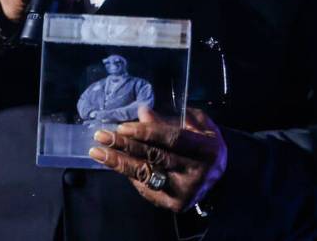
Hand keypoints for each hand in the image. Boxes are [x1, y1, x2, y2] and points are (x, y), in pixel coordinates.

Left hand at [89, 106, 226, 212]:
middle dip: (124, 146)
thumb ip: (170, 119)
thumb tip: (143, 112)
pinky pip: (145, 187)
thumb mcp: (195, 125)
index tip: (122, 127)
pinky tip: (114, 163)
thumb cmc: (204, 144)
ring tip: (97, 152)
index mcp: (206, 150)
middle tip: (101, 136)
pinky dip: (128, 174)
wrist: (218, 176)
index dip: (146, 132)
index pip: (171, 139)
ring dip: (118, 163)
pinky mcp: (174, 204)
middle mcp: (197, 173)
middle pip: (154, 157)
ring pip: (145, 174)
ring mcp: (185, 192)